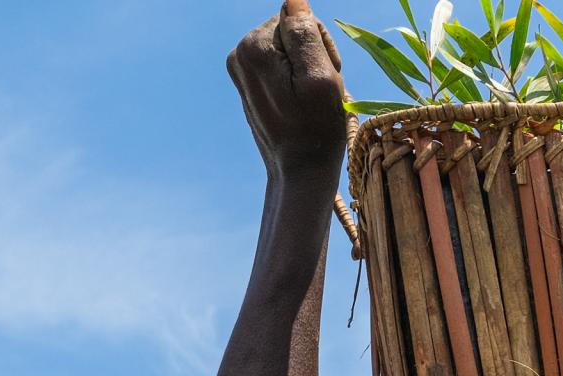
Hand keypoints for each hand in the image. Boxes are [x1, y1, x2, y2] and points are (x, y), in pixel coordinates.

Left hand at [227, 1, 348, 179]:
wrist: (298, 172)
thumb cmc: (315, 129)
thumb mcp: (320, 77)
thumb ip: (305, 33)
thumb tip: (293, 0)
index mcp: (253, 47)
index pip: (300, 18)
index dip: (321, 45)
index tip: (323, 77)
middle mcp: (239, 54)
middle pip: (292, 32)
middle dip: (313, 57)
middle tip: (318, 94)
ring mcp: (241, 70)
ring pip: (290, 50)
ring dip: (308, 71)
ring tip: (310, 103)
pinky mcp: (249, 84)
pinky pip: (283, 66)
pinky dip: (298, 82)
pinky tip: (300, 107)